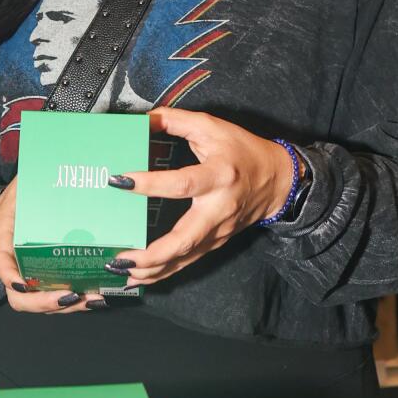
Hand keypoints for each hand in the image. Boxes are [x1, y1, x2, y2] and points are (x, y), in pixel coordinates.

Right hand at [0, 177, 104, 313]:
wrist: (16, 207)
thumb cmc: (20, 196)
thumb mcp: (21, 185)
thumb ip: (29, 179)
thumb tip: (47, 160)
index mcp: (4, 240)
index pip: (1, 263)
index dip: (10, 276)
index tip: (23, 284)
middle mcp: (15, 264)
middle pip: (22, 298)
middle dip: (46, 302)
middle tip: (73, 296)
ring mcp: (30, 274)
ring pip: (41, 302)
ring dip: (66, 307)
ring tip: (92, 300)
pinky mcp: (48, 276)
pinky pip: (56, 295)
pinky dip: (74, 301)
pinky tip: (95, 297)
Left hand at [108, 107, 295, 288]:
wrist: (277, 180)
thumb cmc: (243, 151)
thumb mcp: (212, 127)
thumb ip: (176, 120)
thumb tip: (142, 120)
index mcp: (219, 175)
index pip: (182, 184)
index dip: (151, 184)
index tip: (120, 181)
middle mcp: (219, 208)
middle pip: (185, 239)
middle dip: (152, 253)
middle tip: (120, 257)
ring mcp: (218, 231)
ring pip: (184, 258)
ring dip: (152, 269)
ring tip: (120, 269)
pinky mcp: (216, 243)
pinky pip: (187, 262)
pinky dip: (162, 272)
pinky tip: (139, 277)